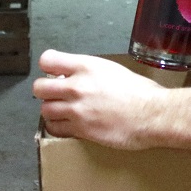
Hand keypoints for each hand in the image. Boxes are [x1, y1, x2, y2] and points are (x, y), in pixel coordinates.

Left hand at [32, 50, 164, 148]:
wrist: (152, 114)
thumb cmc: (141, 92)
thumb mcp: (113, 70)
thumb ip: (90, 72)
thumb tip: (76, 76)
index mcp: (86, 66)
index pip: (47, 60)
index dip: (48, 67)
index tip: (54, 73)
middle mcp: (77, 86)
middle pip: (39, 87)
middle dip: (46, 91)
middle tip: (56, 94)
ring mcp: (76, 109)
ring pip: (44, 109)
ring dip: (52, 110)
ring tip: (63, 111)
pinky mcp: (80, 130)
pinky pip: (54, 129)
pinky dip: (57, 127)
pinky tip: (68, 125)